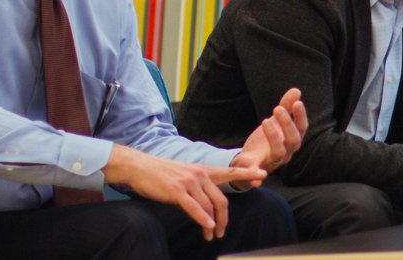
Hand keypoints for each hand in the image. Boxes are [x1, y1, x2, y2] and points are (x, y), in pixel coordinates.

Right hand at [103, 144, 266, 240]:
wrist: (139, 167)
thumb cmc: (160, 174)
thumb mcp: (184, 178)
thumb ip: (198, 189)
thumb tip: (205, 208)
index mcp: (203, 171)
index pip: (230, 171)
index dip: (247, 173)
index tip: (263, 174)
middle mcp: (200, 175)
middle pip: (221, 200)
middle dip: (224, 219)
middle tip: (222, 232)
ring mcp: (189, 182)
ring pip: (209, 206)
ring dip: (211, 225)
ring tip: (210, 236)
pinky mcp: (177, 191)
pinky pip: (194, 207)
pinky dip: (202, 219)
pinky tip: (207, 227)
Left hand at [232, 87, 307, 181]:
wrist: (250, 160)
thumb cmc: (267, 140)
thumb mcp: (275, 122)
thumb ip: (286, 107)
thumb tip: (296, 90)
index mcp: (291, 140)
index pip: (301, 128)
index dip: (300, 116)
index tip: (297, 103)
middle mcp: (286, 152)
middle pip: (293, 141)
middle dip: (287, 125)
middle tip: (277, 108)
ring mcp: (272, 161)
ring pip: (279, 153)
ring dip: (274, 138)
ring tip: (265, 120)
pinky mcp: (256, 168)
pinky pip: (258, 174)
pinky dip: (257, 176)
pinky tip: (257, 176)